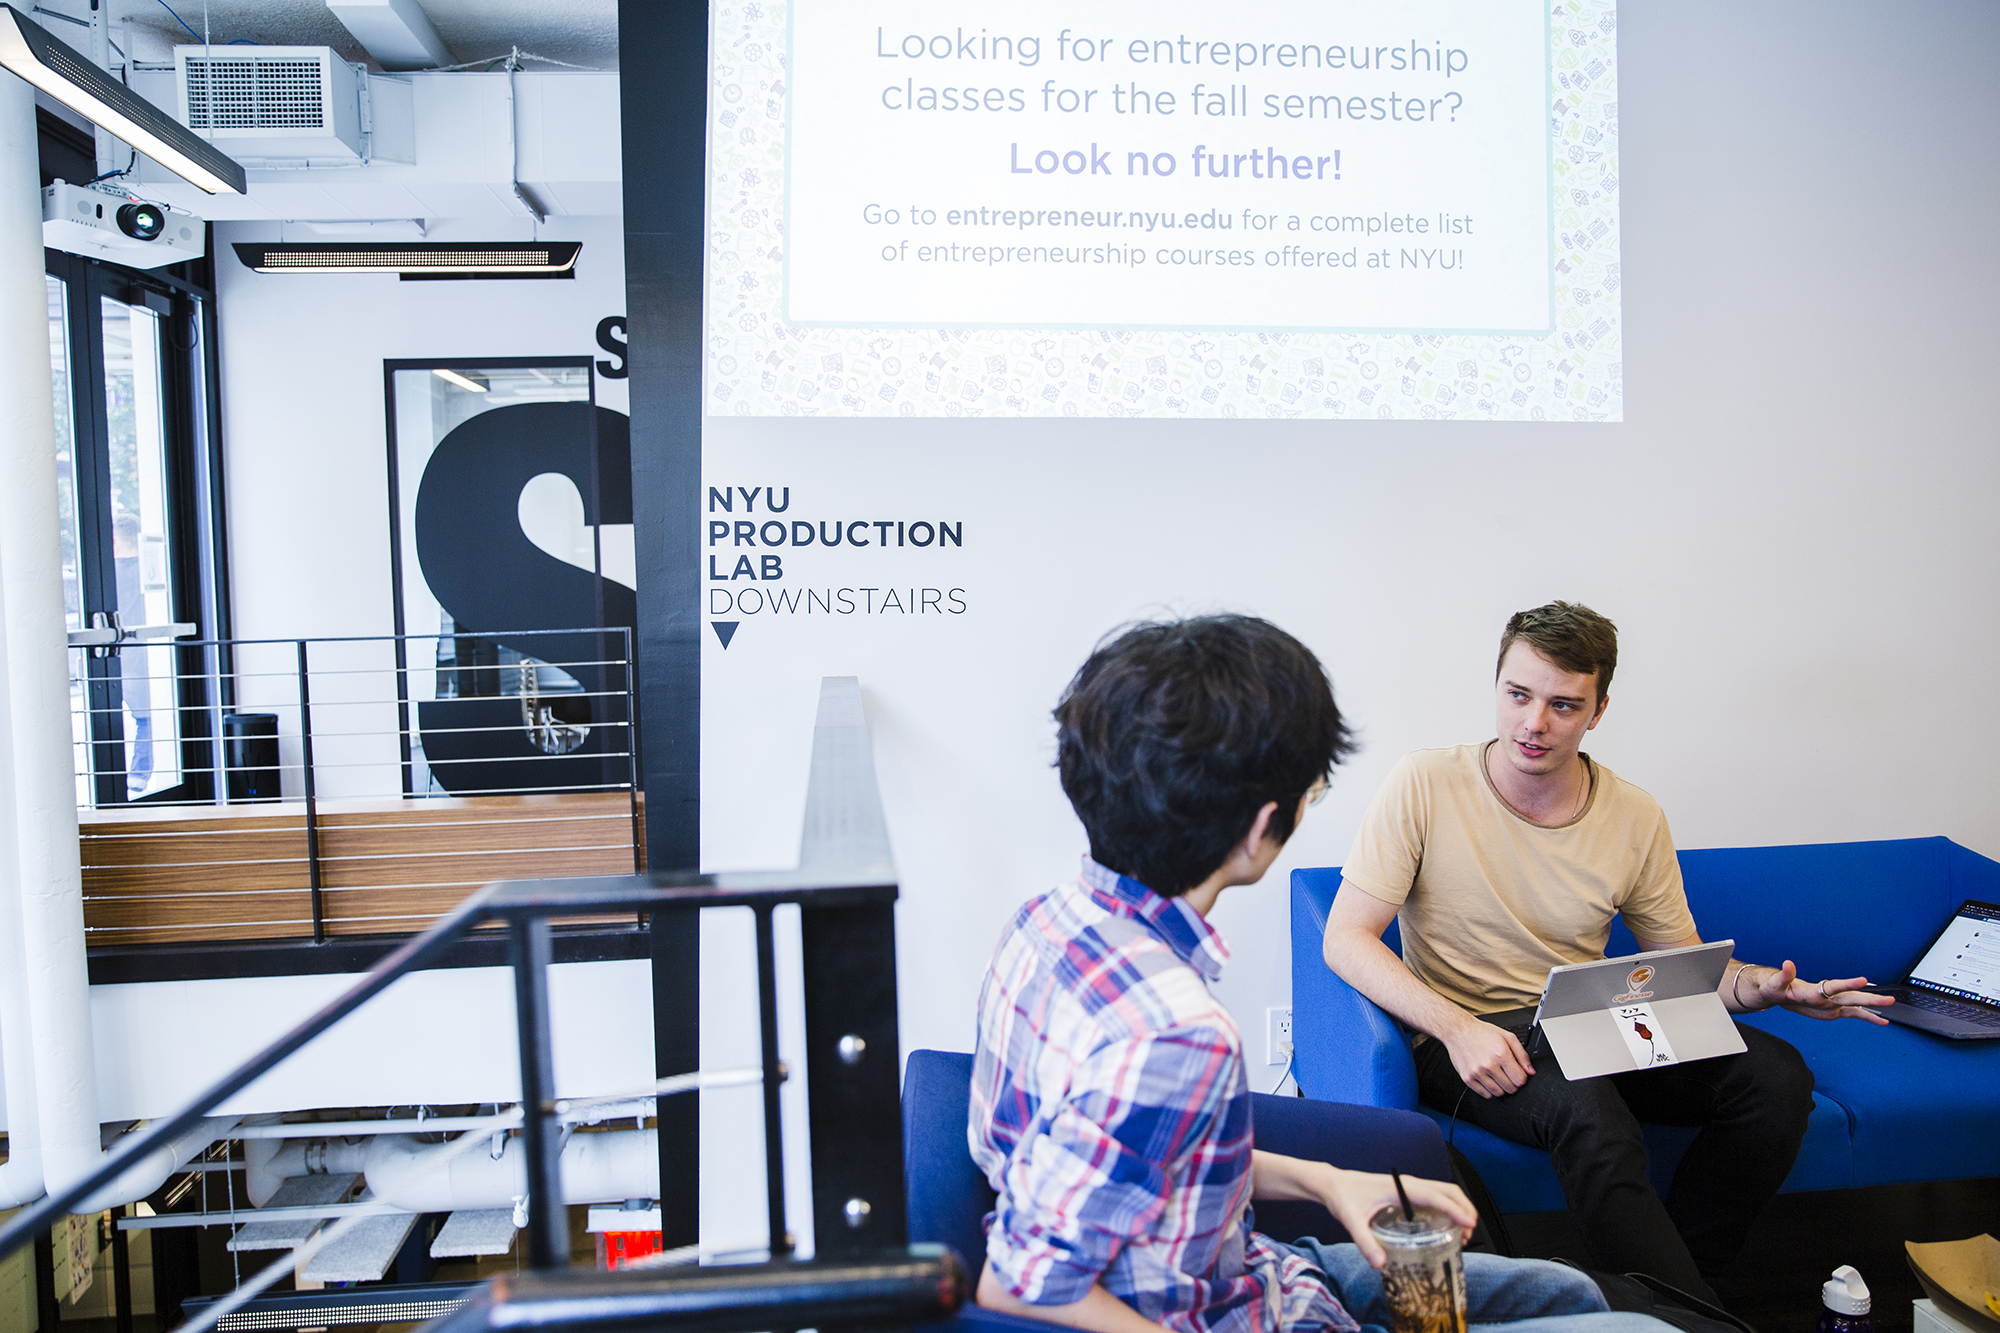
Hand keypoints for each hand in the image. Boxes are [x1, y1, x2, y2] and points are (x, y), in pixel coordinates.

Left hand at [1316, 1167, 1477, 1267]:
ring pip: (1443, 1192)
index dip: (1456, 1209)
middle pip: (1447, 1190)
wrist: (1332, 1184)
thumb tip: (1380, 1264)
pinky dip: (1447, 1208)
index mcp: (1400, 1187)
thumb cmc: (1342, 1198)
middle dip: (1464, 1209)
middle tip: (1470, 1234)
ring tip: (1462, 1234)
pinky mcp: (1405, 1192)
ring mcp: (1408, 1187)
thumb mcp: (1351, 1220)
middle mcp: (1408, 1184)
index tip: (1470, 1225)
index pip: (1436, 1196)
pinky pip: (1434, 1197)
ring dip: (1458, 1208)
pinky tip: (1445, 1227)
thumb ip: (1364, 1242)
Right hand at [1441, 1016, 1533, 1097]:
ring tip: (1497, 1076)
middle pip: (1510, 1088)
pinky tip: (1488, 1079)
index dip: (1521, 1077)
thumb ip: (1522, 1054)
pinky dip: (1489, 1090)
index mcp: (1501, 1054)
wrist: (1458, 1030)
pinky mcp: (1467, 1078)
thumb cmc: (1482, 1032)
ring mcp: (1477, 1073)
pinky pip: (1484, 1094)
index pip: (1520, 1080)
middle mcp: (1489, 1065)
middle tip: (1507, 1074)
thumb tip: (1530, 1071)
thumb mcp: (1507, 1037)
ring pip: (1498, 1093)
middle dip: (1512, 1083)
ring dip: (1501, 1087)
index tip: (1517, 1073)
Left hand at [1743, 961, 1895, 1023]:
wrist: (1777, 992)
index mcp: (1814, 989)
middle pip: (1851, 996)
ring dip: (1872, 1007)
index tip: (1863, 980)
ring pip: (1855, 1005)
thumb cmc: (1774, 986)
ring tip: (1891, 1005)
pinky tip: (1881, 1020)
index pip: (1834, 986)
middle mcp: (1827, 995)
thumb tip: (1787, 963)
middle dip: (1869, 998)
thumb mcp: (1774, 983)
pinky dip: (1867, 1017)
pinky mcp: (1833, 1011)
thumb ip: (1783, 975)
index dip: (1848, 984)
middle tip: (1889, 999)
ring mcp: (1832, 1003)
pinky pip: (1853, 1014)